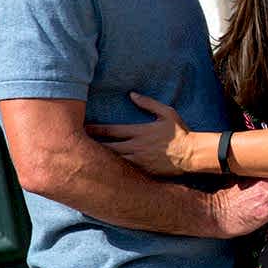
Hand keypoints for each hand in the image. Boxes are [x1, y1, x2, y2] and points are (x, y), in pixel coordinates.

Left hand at [87, 93, 207, 175]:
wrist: (191, 154)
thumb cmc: (180, 132)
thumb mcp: (167, 113)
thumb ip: (148, 103)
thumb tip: (132, 94)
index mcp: (139, 132)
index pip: (111, 131)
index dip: (95, 129)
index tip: (83, 128)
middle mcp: (135, 147)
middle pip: (107, 147)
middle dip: (91, 146)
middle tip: (76, 146)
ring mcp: (138, 161)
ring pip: (112, 161)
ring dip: (99, 160)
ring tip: (84, 160)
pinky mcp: (142, 172)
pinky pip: (123, 172)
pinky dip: (112, 171)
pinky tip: (103, 172)